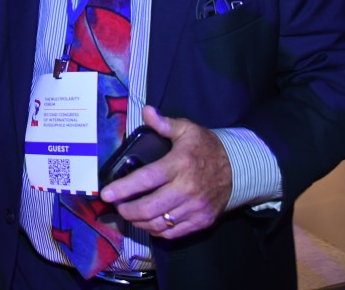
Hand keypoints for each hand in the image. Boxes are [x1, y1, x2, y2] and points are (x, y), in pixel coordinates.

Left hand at [100, 105, 231, 238]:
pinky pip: (173, 233)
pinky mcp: (201, 221)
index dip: (124, 188)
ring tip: (129, 214)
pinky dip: (157, 231)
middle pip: (149, 208)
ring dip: (139, 222)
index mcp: (179, 164)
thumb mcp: (187, 129)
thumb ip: (164, 123)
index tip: (106, 194)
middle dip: (127, 210)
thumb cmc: (206, 147)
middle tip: (117, 206)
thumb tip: (146, 110)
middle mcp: (186, 189)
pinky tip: (148, 222)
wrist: (238, 169)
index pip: (146, 179)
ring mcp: (194, 208)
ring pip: (159, 224)